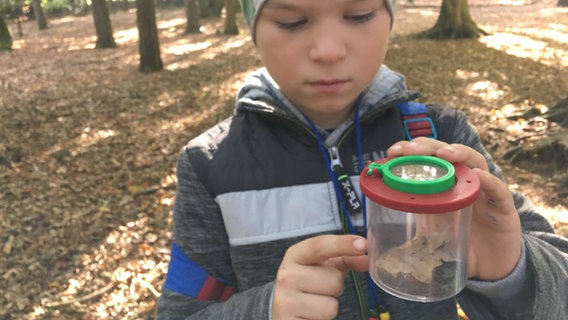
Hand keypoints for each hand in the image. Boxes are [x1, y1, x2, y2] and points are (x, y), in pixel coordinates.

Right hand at [272, 235, 367, 319]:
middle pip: (334, 279)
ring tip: (316, 302)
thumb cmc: (310, 281)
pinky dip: (323, 319)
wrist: (285, 306)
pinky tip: (311, 314)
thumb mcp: (325, 265)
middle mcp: (287, 276)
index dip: (343, 244)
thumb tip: (367, 259)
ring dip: (330, 305)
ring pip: (331, 305)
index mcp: (295, 255)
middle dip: (336, 286)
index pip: (320, 246)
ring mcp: (285, 300)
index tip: (363, 245)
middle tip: (322, 287)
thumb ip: (347, 257)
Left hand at [387, 137, 521, 279]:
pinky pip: (498, 189)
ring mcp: (484, 191)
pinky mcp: (503, 206)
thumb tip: (380, 254)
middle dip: (427, 147)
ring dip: (458, 153)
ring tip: (444, 154)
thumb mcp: (429, 241)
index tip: (391, 153)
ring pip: (474, 161)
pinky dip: (488, 180)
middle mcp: (463, 182)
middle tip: (410, 150)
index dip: (409, 151)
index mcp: (442, 186)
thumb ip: (409, 240)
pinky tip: (477, 175)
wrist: (491, 269)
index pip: (425, 158)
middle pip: (446, 153)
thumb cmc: (459, 247)